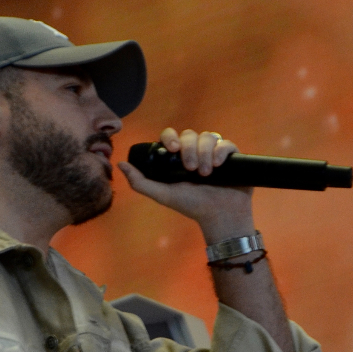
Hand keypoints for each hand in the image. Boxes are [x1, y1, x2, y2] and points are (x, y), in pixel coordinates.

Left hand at [118, 128, 254, 241]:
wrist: (220, 217)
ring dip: (205, 153)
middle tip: (191, 169)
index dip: (171, 137)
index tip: (172, 149)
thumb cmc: (191, 206)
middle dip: (190, 149)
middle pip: (190, 134)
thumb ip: (140, 182)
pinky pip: (226, 143)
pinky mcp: (232, 156)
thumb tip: (120, 164)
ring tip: (206, 173)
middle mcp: (196, 152)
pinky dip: (221, 151)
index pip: (171, 136)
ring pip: (208, 136)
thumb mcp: (163, 195)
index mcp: (178, 157)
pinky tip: (218, 165)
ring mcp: (214, 153)